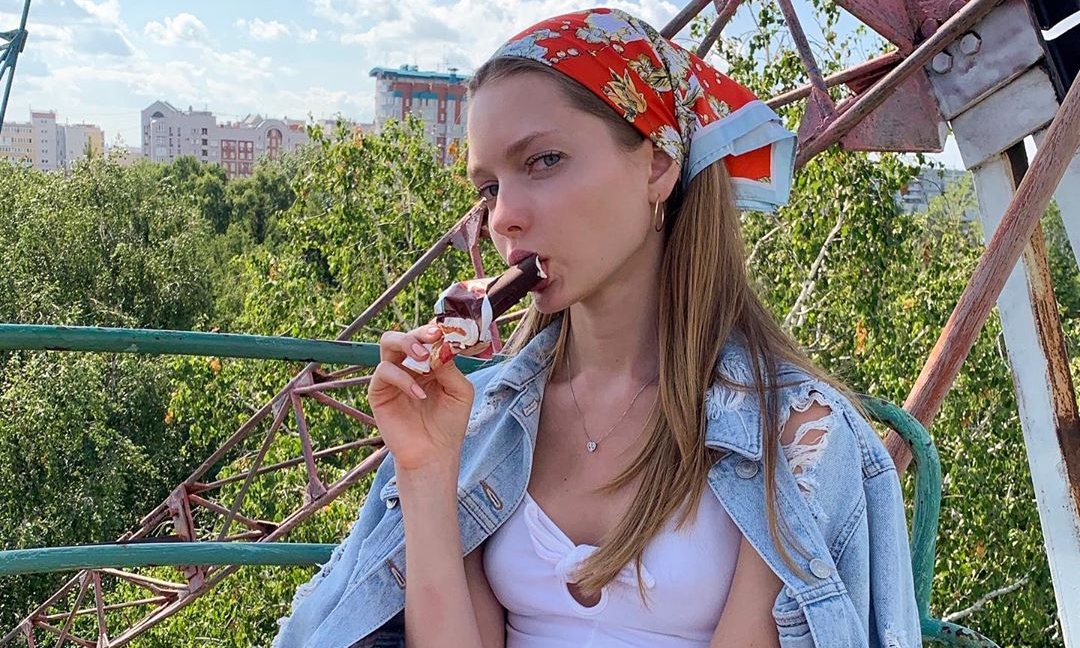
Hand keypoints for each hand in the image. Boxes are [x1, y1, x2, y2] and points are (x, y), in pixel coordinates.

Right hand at [368, 324, 474, 472]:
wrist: (435, 453)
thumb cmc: (450, 423)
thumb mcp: (460, 391)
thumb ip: (451, 367)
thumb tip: (440, 345)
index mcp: (428, 363)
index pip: (425, 337)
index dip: (433, 331)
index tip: (443, 331)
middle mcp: (408, 366)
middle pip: (403, 335)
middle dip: (417, 332)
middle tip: (431, 338)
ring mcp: (392, 377)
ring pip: (387, 344)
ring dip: (406, 344)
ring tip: (423, 357)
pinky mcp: (379, 392)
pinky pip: (384, 372)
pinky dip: (403, 378)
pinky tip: (419, 394)